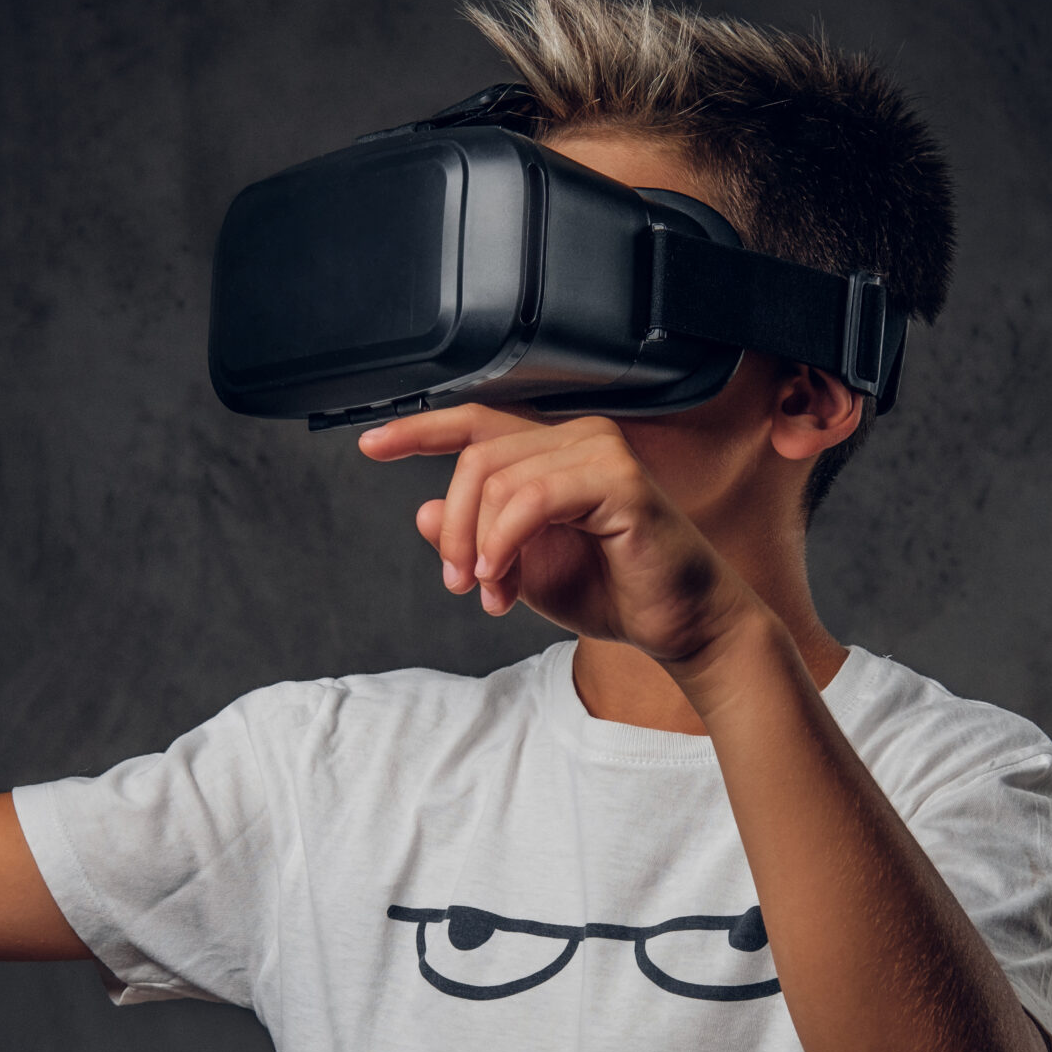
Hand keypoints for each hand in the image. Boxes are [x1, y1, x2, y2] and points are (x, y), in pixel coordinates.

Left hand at [357, 406, 760, 664]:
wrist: (681, 627)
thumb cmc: (615, 594)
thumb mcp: (523, 570)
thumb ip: (478, 540)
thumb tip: (424, 512)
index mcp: (557, 450)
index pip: (477, 424)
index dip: (419, 429)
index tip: (370, 444)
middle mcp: (579, 437)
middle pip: (478, 457)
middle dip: (456, 526)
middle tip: (459, 583)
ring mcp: (601, 451)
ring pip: (499, 480)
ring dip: (482, 546)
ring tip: (494, 593)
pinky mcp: (619, 479)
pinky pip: (533, 498)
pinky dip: (506, 540)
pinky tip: (505, 578)